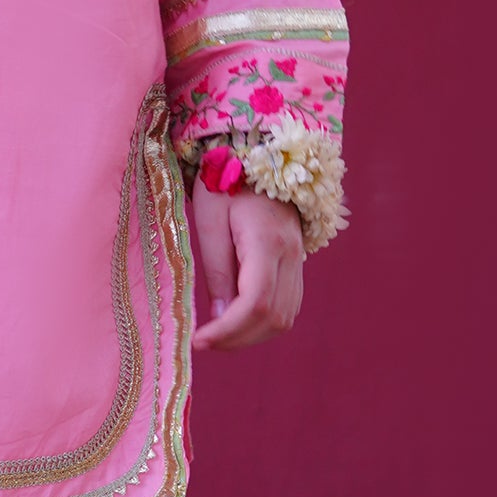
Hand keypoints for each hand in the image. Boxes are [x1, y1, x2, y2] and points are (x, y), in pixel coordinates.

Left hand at [190, 176, 303, 350]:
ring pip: (285, 316)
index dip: (228, 331)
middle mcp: (291, 254)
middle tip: (203, 343)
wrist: (258, 153)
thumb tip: (220, 318)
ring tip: (217, 335)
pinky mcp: (296, 261)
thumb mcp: (209, 220)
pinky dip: (263, 322)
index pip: (254, 303)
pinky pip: (288, 304)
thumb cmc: (225, 180)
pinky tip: (236, 320)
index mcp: (267, 241)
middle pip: (274, 317)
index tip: (198, 341)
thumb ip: (217, 270)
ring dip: (251, 335)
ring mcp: (299, 259)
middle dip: (238, 339)